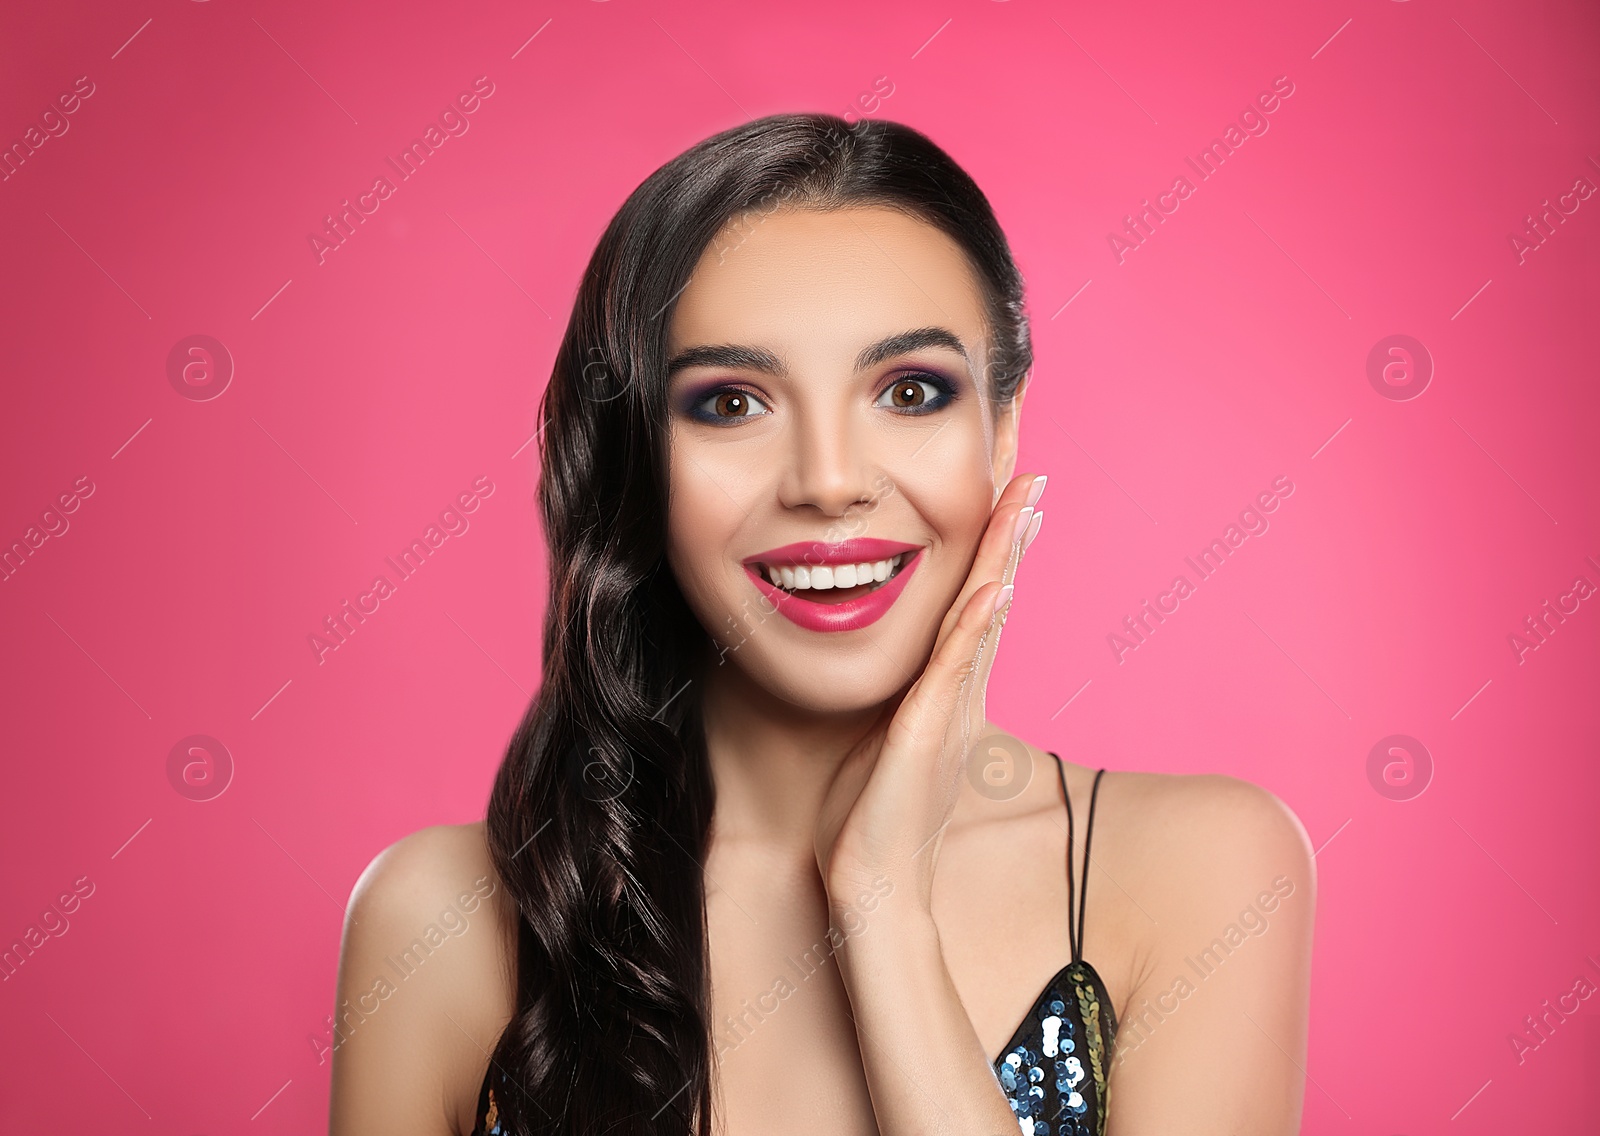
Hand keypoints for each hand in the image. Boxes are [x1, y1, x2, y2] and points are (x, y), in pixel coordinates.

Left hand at [813, 472, 1046, 914]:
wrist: (874, 889)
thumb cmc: (869, 822)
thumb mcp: (879, 742)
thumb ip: (892, 702)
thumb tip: (878, 671)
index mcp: (948, 691)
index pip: (976, 602)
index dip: (993, 547)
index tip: (1009, 494)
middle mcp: (960, 694)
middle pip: (993, 595)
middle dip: (1011, 533)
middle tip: (1035, 474)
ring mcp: (949, 711)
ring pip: (983, 619)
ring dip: (1004, 560)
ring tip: (1026, 503)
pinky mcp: (928, 733)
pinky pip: (955, 669)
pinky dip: (975, 626)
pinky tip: (991, 587)